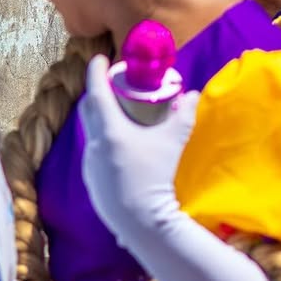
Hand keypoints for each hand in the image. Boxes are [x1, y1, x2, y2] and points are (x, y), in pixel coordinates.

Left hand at [80, 54, 200, 239]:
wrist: (141, 220)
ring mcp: (89, 163)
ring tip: (121, 114)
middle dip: (98, 92)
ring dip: (102, 118)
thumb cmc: (156, 177)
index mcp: (109, 130)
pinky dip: (104, 139)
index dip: (96, 72)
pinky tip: (121, 146)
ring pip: (92, 131)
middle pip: (88, 109)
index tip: (100, 59)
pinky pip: (95, 151)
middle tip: (113, 85)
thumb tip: (193, 95)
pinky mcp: (91, 179)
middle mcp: (94, 144)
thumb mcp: (173, 142)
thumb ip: (183, 115)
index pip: (96, 92)